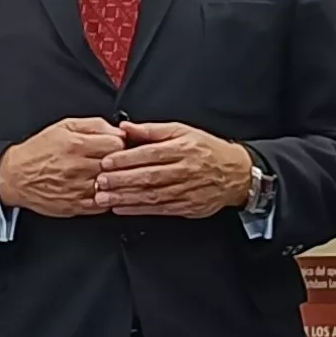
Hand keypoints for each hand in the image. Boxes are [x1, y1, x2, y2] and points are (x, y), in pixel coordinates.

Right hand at [0, 118, 124, 218]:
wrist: (16, 177)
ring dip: (115, 180)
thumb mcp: (64, 126)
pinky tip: (102, 189)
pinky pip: (105, 203)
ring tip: (109, 174)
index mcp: (76, 145)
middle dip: (119, 160)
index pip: (117, 143)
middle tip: (114, 160)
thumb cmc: (38, 152)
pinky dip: (108, 196)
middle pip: (118, 164)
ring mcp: (79, 189)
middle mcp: (78, 167)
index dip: (120, 142)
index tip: (116, 144)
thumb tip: (117, 130)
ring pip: (114, 185)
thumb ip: (94, 125)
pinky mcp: (78, 206)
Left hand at [96, 121, 257, 218]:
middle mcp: (184, 169)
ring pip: (151, 195)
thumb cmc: (206, 150)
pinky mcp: (187, 207)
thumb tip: (126, 127)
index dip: (126, 159)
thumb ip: (152, 130)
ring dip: (125, 197)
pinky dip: (139, 209)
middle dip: (121, 180)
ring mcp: (186, 190)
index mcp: (182, 148)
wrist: (236, 173)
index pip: (150, 153)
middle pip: (148, 175)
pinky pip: (159, 209)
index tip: (107, 161)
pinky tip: (122, 208)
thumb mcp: (182, 131)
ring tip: (104, 198)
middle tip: (99, 181)